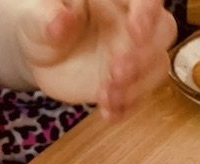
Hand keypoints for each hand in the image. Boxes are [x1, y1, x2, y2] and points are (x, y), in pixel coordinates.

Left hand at [17, 0, 176, 119]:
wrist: (43, 55)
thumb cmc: (43, 23)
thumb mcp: (36, 16)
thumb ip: (47, 17)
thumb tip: (60, 21)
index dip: (147, 12)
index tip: (136, 30)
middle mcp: (132, 23)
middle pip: (162, 31)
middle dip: (144, 55)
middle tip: (115, 71)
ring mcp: (133, 54)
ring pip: (156, 66)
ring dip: (137, 85)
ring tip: (106, 96)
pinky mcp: (128, 83)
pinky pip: (139, 96)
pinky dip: (126, 107)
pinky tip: (109, 113)